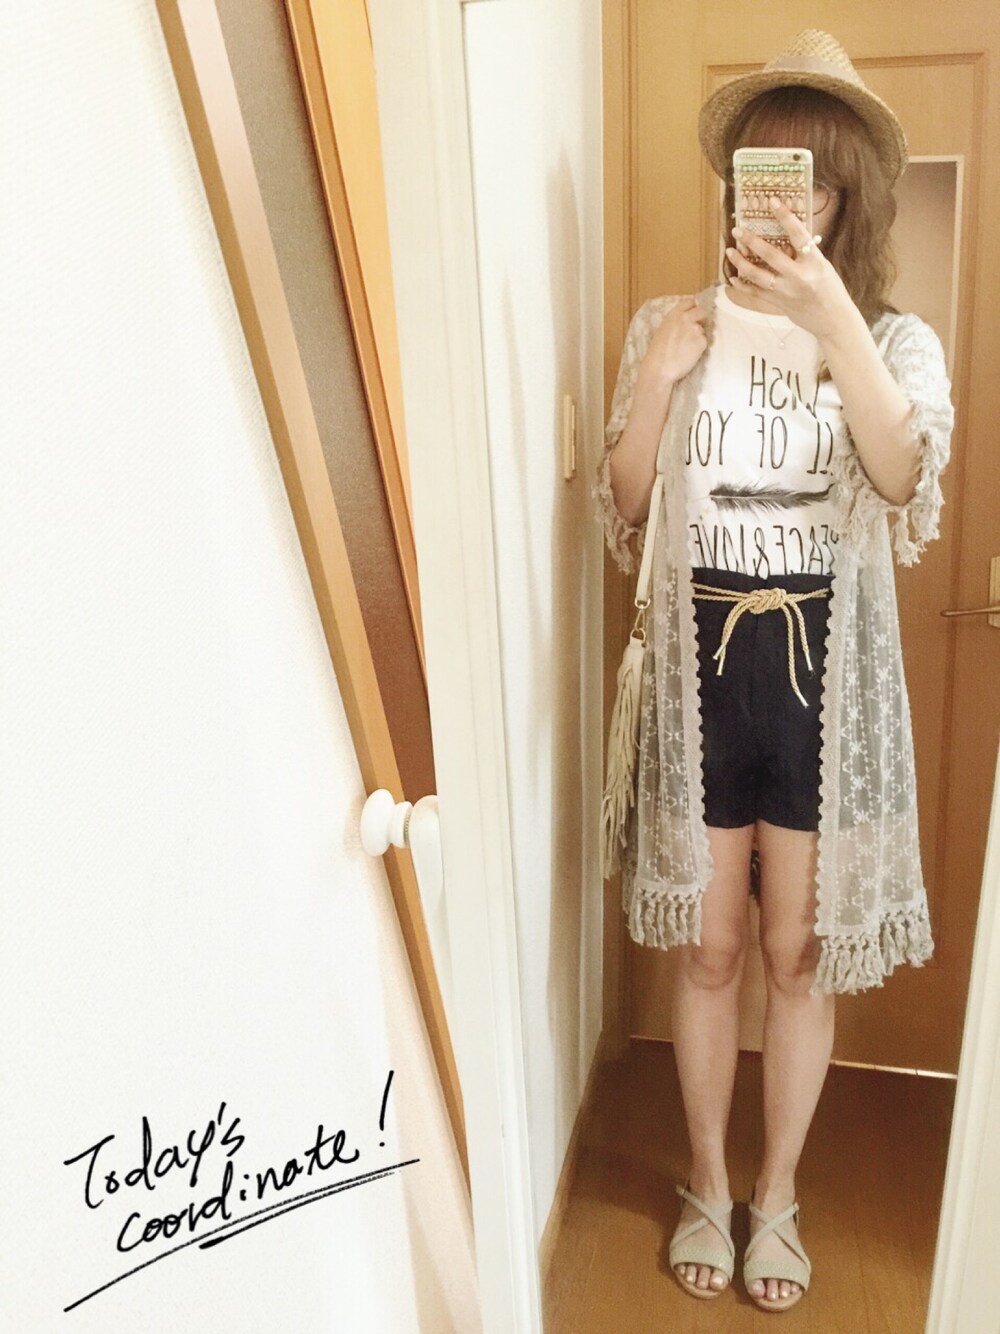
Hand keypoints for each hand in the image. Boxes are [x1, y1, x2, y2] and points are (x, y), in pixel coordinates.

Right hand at [642, 296, 707, 384]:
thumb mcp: (662, 330)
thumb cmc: (657, 353)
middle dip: (701, 318)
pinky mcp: (702, 342)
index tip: (693, 314)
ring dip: (699, 336)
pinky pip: (704, 342)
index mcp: (674, 314)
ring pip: (703, 329)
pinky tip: (689, 354)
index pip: (690, 302)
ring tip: (687, 348)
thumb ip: (675, 322)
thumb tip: (686, 321)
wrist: (660, 369)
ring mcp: (696, 329)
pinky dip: (699, 348)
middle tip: (695, 329)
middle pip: (702, 311)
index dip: (693, 308)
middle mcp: (686, 318)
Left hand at [726, 197, 853, 341]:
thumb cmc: (830, 289)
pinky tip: (732, 277)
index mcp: (815, 263)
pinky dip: (743, 285)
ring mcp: (787, 291)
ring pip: (758, 276)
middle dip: (752, 241)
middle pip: (771, 255)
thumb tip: (789, 232)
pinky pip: (756, 293)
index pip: (799, 235)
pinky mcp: (778, 303)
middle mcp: (799, 277)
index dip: (785, 216)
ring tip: (730, 251)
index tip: (772, 201)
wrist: (833, 319)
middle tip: (738, 229)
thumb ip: (805, 252)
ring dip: (741, 263)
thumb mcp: (822, 265)